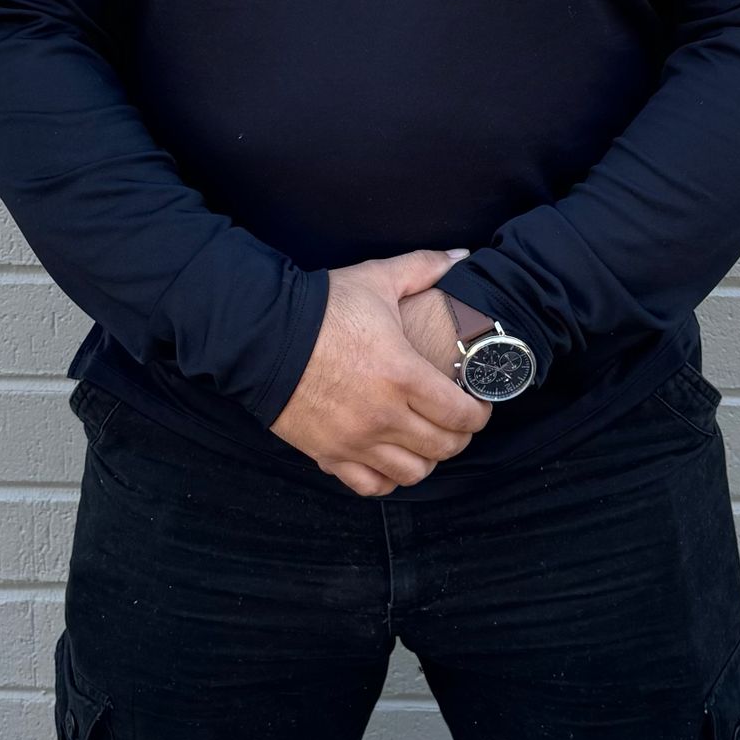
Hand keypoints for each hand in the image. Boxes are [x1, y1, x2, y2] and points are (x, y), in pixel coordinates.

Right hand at [269, 249, 490, 496]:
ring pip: (412, 472)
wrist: (261, 334)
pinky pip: (371, 485)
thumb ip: (423, 266)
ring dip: (427, 459)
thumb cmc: (323, 307)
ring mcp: (356, 440)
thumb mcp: (376, 279)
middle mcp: (384, 415)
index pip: (461, 414)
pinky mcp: (328, 454)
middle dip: (459, 436)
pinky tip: (390, 457)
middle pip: (443, 446)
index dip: (478, 413)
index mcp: (403, 375)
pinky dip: (388, 477)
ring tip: (426, 439)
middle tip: (458, 421)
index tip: (478, 403)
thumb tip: (461, 255)